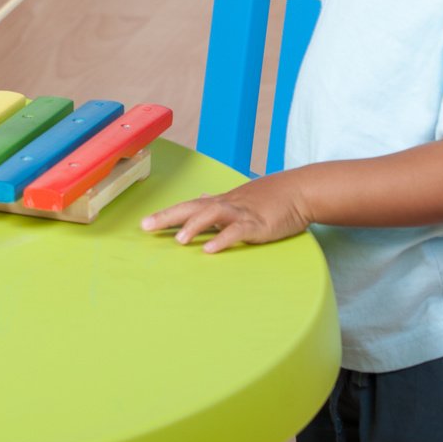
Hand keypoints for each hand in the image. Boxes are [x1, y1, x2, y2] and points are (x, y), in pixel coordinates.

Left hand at [142, 173, 312, 253]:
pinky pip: (237, 231)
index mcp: (220, 202)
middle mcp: (226, 205)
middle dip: (168, 217)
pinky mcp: (257, 224)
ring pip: (212, 215)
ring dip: (194, 226)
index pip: (187, 207)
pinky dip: (222, 239)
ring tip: (178, 240)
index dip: (165, 214)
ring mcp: (241, 213)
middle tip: (146, 227)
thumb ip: (216, 204)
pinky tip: (210, 249)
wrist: (298, 191)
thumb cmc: (269, 198)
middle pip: (191, 208)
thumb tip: (197, 201)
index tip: (144, 224)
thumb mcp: (239, 200)